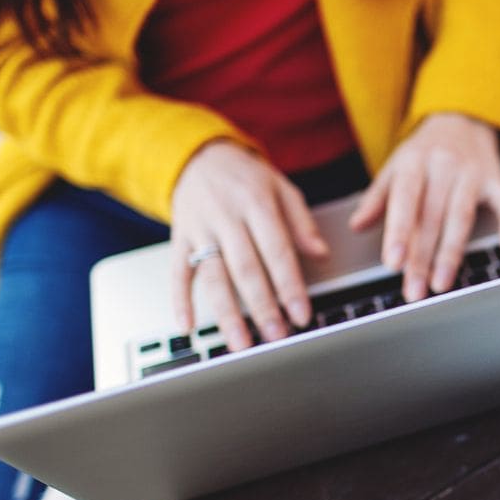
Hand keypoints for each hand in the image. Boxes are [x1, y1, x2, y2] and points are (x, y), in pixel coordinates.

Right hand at [170, 140, 328, 350]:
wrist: (198, 156)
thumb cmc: (245, 177)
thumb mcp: (281, 188)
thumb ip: (302, 222)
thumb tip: (322, 253)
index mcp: (256, 203)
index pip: (277, 251)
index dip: (290, 286)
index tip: (301, 314)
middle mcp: (226, 217)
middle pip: (245, 269)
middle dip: (262, 307)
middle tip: (276, 336)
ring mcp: (199, 229)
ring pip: (212, 276)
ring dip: (226, 313)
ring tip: (240, 343)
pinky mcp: (179, 239)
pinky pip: (177, 272)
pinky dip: (179, 300)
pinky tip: (187, 326)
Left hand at [348, 113, 499, 300]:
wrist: (462, 118)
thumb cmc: (425, 151)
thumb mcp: (395, 167)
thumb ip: (377, 198)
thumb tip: (357, 226)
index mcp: (414, 162)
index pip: (405, 201)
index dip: (398, 234)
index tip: (393, 264)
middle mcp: (443, 165)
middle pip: (432, 217)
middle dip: (422, 258)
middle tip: (414, 291)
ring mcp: (472, 173)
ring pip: (462, 217)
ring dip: (452, 253)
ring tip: (441, 284)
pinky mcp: (496, 179)